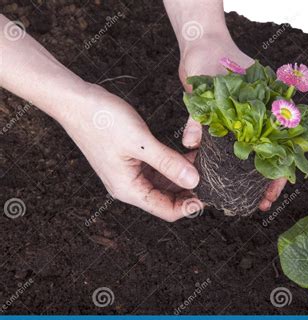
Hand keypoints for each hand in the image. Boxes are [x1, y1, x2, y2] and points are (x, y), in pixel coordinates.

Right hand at [59, 84, 202, 221]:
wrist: (76, 101)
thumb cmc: (102, 120)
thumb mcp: (140, 142)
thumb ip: (168, 163)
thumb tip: (195, 181)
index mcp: (129, 189)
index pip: (166, 210)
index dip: (190, 206)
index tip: (211, 193)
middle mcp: (129, 186)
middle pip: (167, 199)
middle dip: (189, 191)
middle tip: (212, 177)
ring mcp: (130, 173)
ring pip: (164, 183)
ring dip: (183, 176)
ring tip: (204, 164)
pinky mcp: (132, 160)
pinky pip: (158, 169)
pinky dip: (173, 164)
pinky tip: (189, 154)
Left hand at [178, 37, 286, 210]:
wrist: (201, 42)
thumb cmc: (210, 54)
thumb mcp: (207, 82)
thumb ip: (199, 115)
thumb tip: (190, 142)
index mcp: (268, 104)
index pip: (285, 143)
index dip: (282, 170)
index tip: (272, 193)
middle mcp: (262, 114)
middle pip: (273, 153)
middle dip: (268, 180)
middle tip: (259, 204)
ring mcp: (248, 119)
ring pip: (256, 152)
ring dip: (252, 175)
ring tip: (245, 198)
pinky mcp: (231, 121)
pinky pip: (235, 146)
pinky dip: (233, 162)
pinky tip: (225, 178)